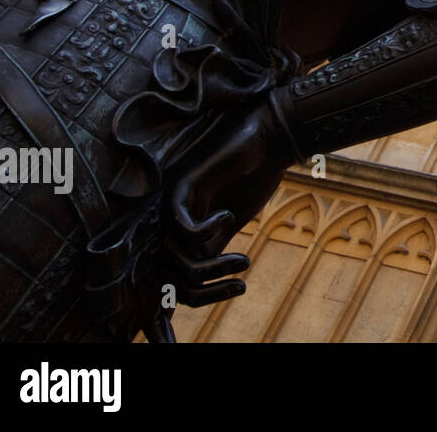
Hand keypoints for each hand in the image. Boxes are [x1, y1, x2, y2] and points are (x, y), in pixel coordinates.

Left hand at [162, 94, 297, 305]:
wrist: (267, 138)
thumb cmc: (252, 177)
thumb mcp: (229, 222)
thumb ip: (211, 247)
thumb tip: (200, 286)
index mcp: (181, 229)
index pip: (174, 277)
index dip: (196, 296)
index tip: (231, 294)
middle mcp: (169, 219)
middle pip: (171, 274)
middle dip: (206, 290)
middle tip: (240, 285)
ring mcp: (172, 203)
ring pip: (176, 257)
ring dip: (213, 267)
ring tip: (243, 261)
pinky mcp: (182, 186)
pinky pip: (182, 226)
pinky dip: (206, 231)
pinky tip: (228, 217)